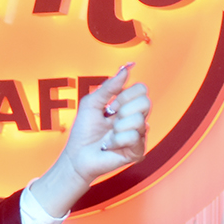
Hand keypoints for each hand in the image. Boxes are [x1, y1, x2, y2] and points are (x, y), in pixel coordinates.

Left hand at [31, 64, 150, 215]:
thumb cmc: (83, 131)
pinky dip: (117, 141)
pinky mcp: (138, 151)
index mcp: (128, 106)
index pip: (142, 89)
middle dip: (122, 110)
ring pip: (139, 120)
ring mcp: (139, 135)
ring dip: (117, 128)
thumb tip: (127, 67)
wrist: (76, 156)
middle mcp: (137, 119)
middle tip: (110, 121)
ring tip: (108, 136)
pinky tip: (110, 146)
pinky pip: (134, 137)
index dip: (124, 96)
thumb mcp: (92, 103)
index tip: (110, 107)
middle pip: (146, 102)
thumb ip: (110, 86)